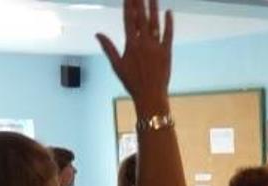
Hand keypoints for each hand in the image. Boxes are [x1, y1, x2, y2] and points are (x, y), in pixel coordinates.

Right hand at [97, 0, 172, 115]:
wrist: (150, 95)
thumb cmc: (131, 82)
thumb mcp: (116, 65)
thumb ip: (108, 47)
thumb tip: (97, 34)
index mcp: (131, 45)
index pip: (129, 20)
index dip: (129, 6)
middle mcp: (144, 42)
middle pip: (141, 18)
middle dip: (140, 3)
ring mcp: (156, 46)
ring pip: (155, 23)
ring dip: (154, 8)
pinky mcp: (167, 52)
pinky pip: (168, 34)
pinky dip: (169, 23)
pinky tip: (169, 12)